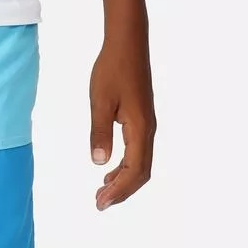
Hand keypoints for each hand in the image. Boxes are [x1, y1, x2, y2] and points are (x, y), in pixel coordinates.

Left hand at [89, 34, 155, 209]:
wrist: (128, 44)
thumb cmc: (112, 69)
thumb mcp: (100, 101)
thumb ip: (99, 132)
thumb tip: (98, 162)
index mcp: (140, 128)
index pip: (134, 170)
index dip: (119, 190)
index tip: (100, 203)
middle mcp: (148, 130)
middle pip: (141, 172)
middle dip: (122, 191)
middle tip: (99, 203)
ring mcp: (146, 124)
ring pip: (141, 163)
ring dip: (124, 180)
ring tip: (102, 191)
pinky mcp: (142, 119)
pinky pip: (138, 151)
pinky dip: (125, 166)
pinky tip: (109, 169)